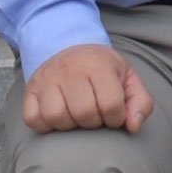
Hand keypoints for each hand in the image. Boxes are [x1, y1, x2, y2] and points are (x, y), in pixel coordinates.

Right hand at [11, 41, 149, 137]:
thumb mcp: (128, 79)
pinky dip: (45, 125)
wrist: (69, 46)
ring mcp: (47, 79)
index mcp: (98, 65)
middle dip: (94, 122)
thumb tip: (133, 126)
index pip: (110, 105)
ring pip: (56, 117)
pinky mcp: (30, 90)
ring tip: (76, 116)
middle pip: (83, 114)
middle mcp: (70, 69)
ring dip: (69, 125)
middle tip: (95, 114)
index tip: (114, 114)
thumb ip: (140, 103)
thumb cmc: (102, 69)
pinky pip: (33, 119)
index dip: (116, 118)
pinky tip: (59, 116)